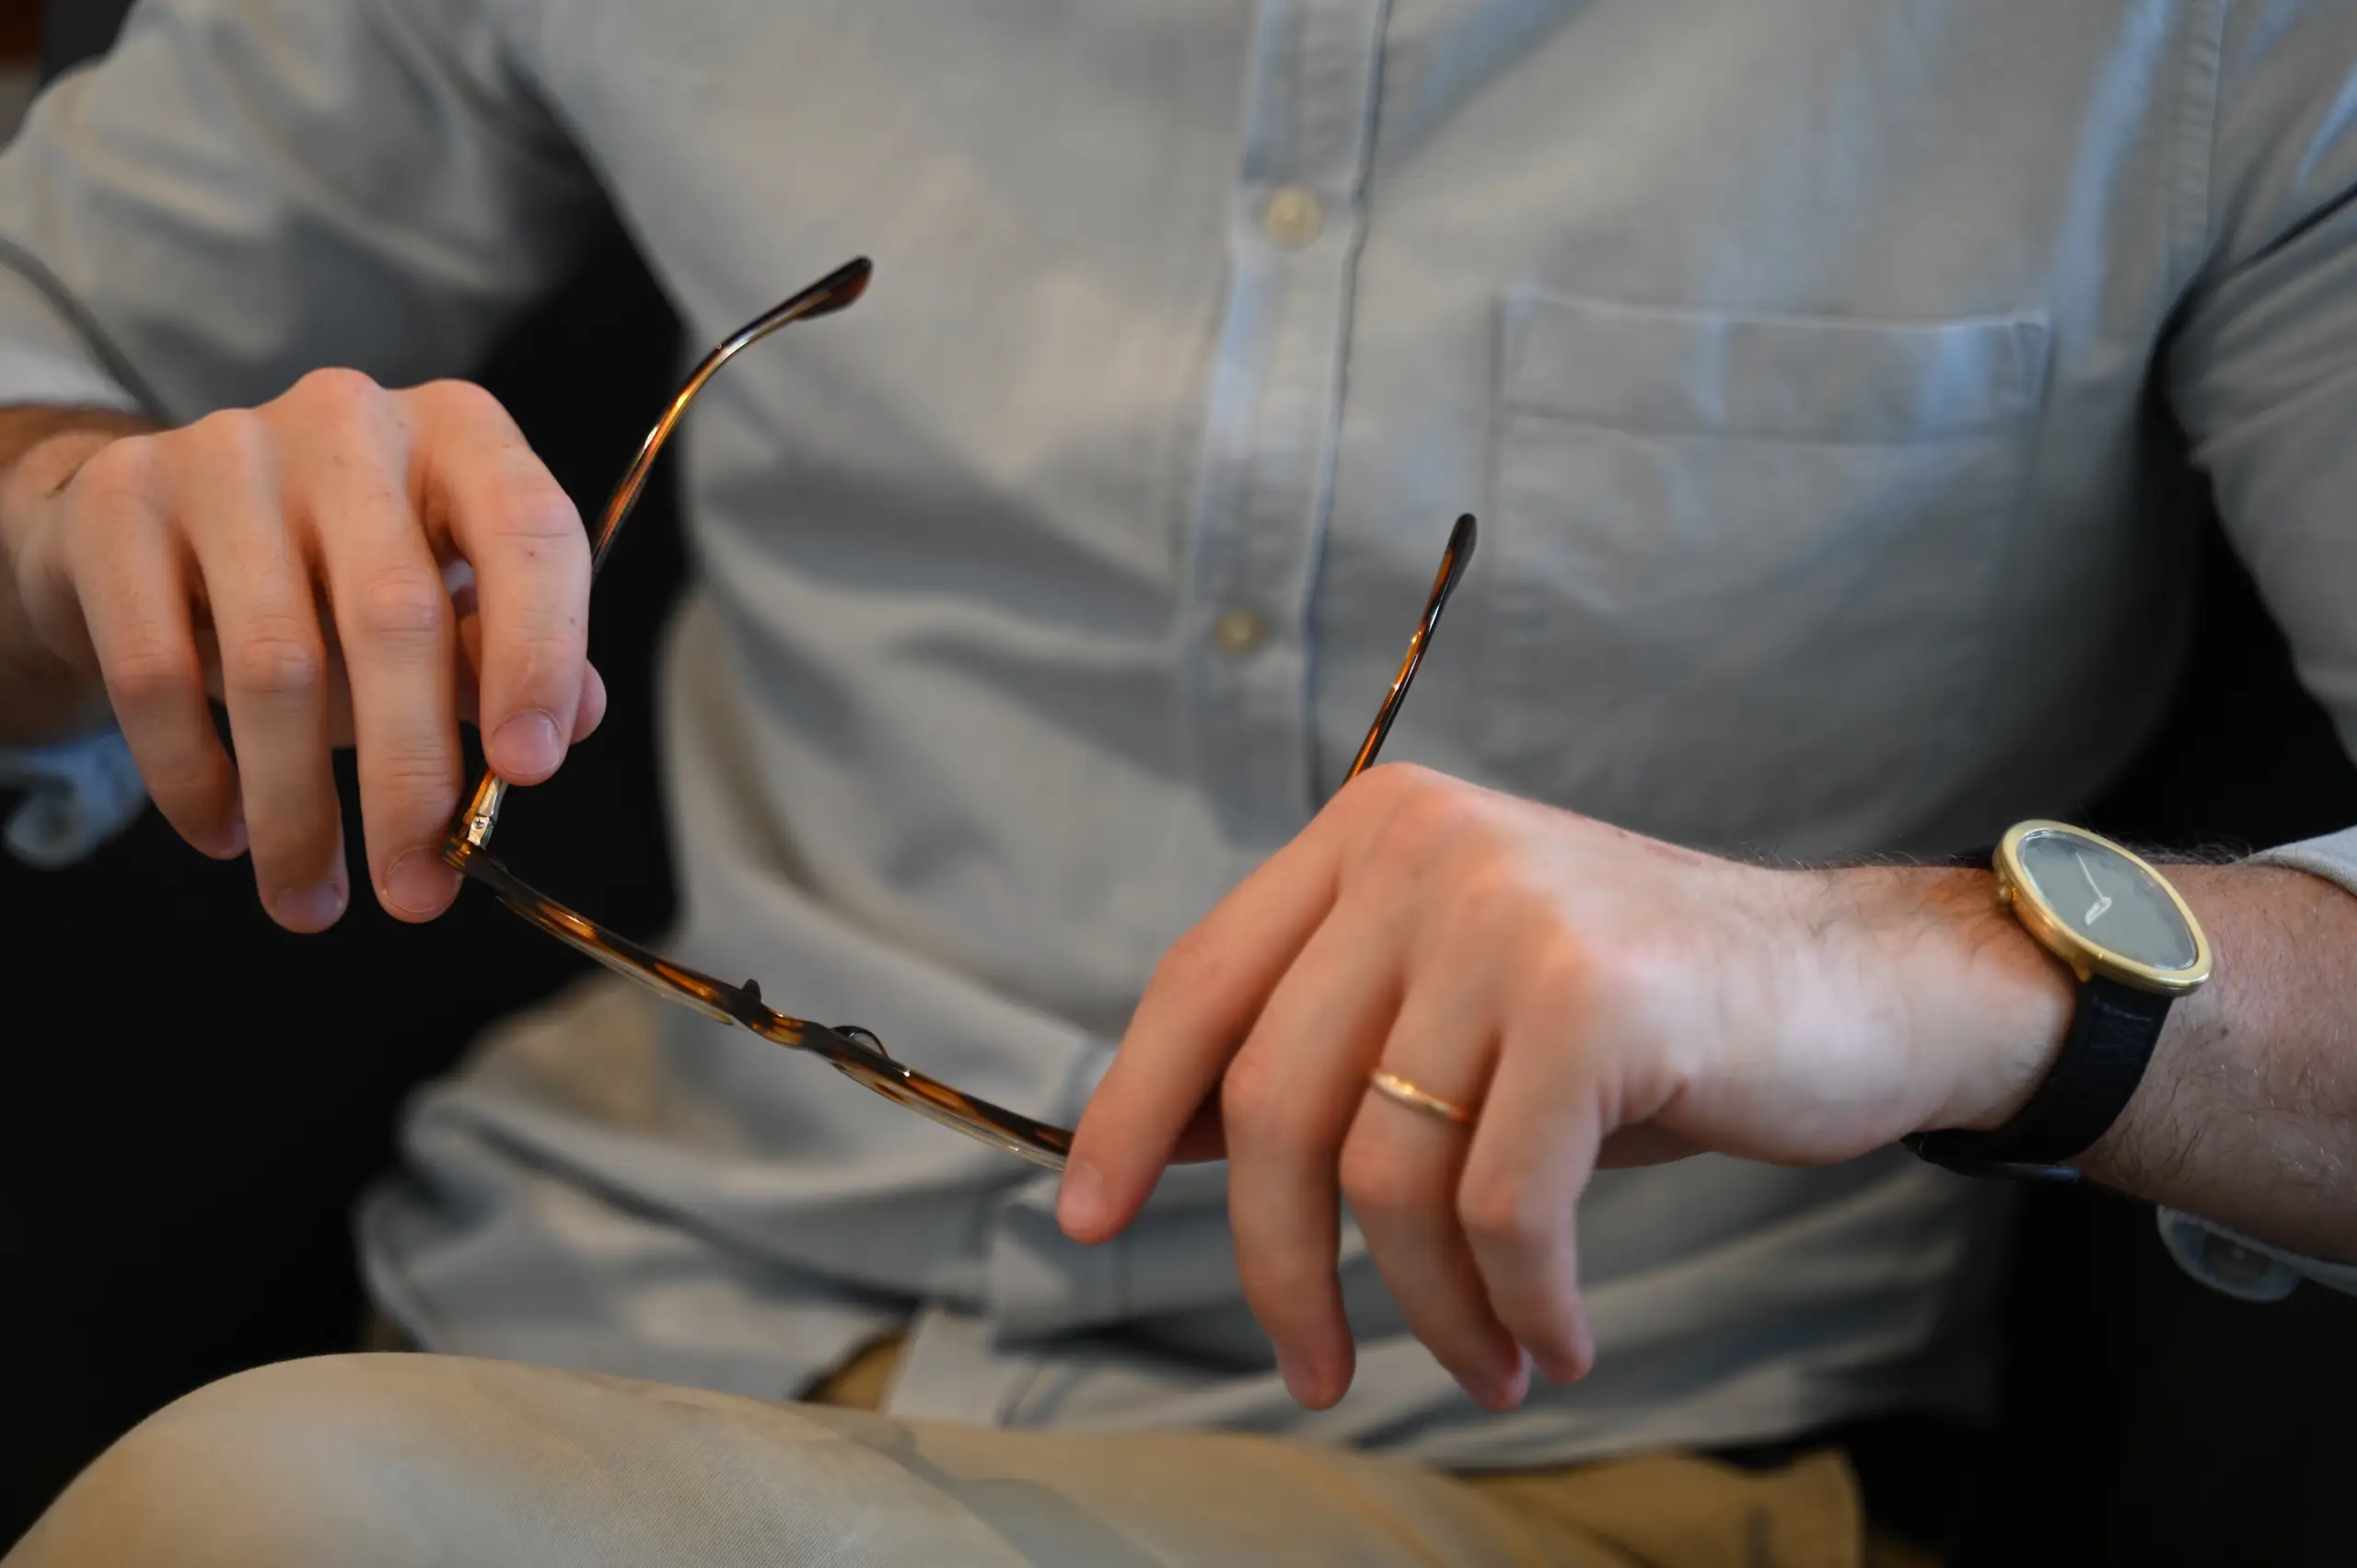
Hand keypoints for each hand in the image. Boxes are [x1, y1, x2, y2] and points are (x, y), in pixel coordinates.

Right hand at [0, 374, 603, 930]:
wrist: (164, 520)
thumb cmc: (340, 572)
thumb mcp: (445, 599)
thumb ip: (510, 653)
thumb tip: (579, 718)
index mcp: (463, 435)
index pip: (529, 532)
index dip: (538, 656)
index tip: (527, 772)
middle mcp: (352, 424)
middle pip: (396, 617)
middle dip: (410, 780)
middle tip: (417, 892)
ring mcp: (228, 450)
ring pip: (276, 664)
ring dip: (297, 808)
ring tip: (311, 899)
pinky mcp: (123, 501)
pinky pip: (157, 670)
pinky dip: (194, 775)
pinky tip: (225, 835)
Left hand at [1059, 764, 2069, 1410]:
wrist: (1862, 986)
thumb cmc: (1642, 1021)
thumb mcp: (1460, 1011)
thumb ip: (1326, 1050)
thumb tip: (1168, 1139)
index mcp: (1371, 836)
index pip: (1200, 983)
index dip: (1130, 1110)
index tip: (1086, 1219)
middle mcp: (1424, 850)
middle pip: (1274, 1096)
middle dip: (1278, 1264)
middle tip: (1314, 1370)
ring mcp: (1508, 912)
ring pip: (1385, 1169)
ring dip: (1427, 1308)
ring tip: (1487, 1361)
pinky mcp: (1593, 997)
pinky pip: (1500, 1206)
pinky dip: (1517, 1303)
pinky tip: (1554, 1335)